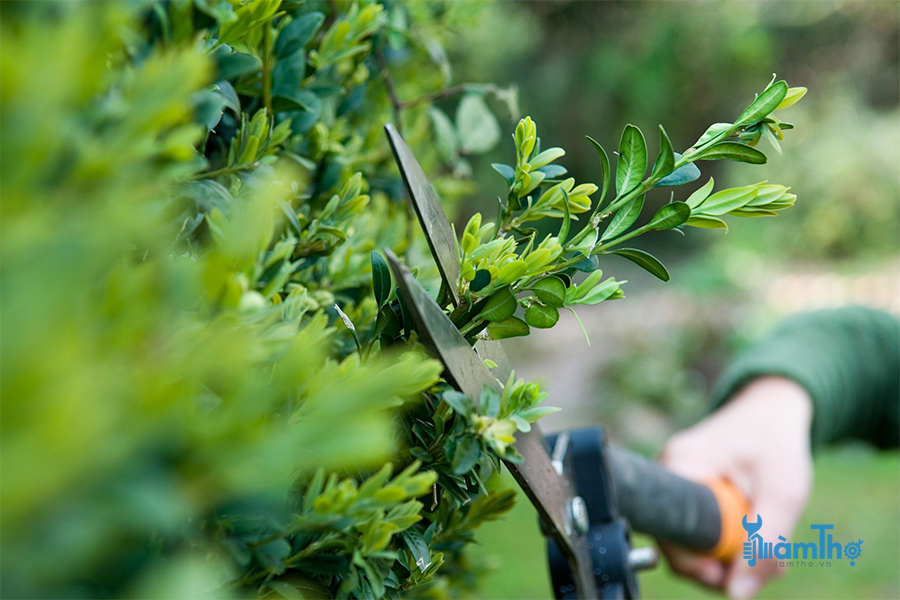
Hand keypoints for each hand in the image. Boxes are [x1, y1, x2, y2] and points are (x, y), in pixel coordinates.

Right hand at [659, 376, 813, 598]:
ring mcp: (673, 480)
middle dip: (720, 564)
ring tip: (767, 551)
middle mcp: (666, 471)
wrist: (772, 410)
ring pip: (689, 539)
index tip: (731, 574)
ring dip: (729, 554)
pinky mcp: (686, 489)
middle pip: (676, 543)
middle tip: (762, 568)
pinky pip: (697, 528)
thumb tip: (738, 595)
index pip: (670, 534)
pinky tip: (753, 535)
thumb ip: (765, 544)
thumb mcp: (784, 494)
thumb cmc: (777, 443)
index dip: (698, 564)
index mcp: (681, 465)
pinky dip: (727, 539)